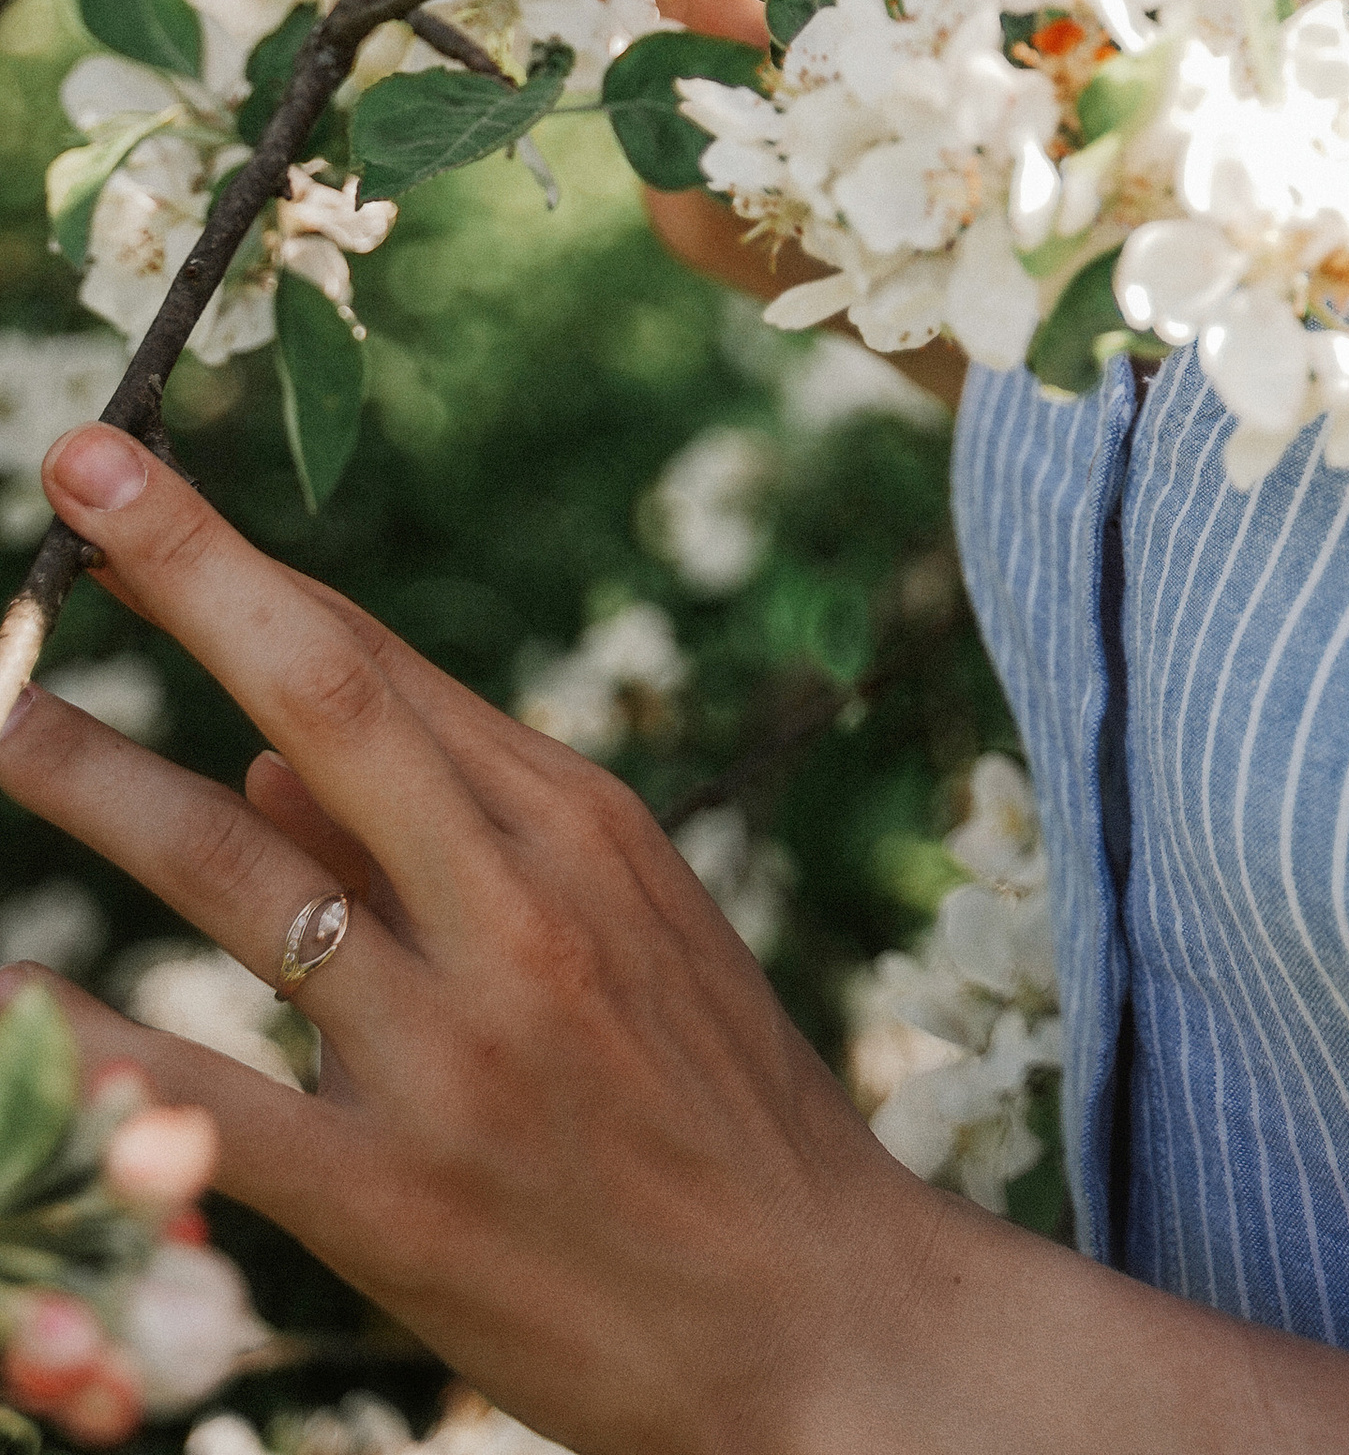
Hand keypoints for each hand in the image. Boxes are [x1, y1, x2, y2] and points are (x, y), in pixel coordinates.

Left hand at [0, 427, 926, 1454]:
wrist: (820, 1325)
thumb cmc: (718, 1116)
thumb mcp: (628, 934)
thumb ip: (451, 841)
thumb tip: (255, 763)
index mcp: (580, 824)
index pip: (383, 658)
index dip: (243, 564)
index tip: (127, 480)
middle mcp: (520, 906)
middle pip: (325, 699)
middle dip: (187, 575)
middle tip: (73, 470)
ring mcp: (456, 1051)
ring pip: (239, 876)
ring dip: (92, 779)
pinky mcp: (398, 1202)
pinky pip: (210, 1098)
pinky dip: (91, 1037)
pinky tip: (1, 992)